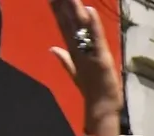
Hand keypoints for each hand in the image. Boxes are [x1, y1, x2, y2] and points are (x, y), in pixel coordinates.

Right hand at [49, 0, 123, 124]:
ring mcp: (88, 52)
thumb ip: (64, 59)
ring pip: (79, 27)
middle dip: (62, 5)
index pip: (63, 26)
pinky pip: (95, 38)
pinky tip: (89, 9)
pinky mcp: (101, 57)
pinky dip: (93, 24)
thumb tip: (52, 48)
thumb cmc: (91, 90)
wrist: (100, 107)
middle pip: (67, 22)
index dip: (57, 10)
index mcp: (72, 51)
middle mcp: (77, 49)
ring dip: (73, 9)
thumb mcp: (75, 72)